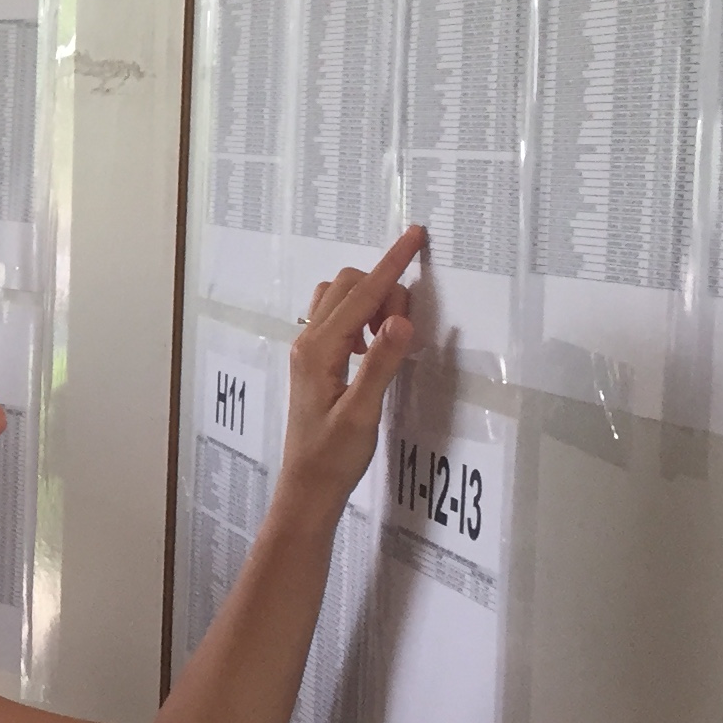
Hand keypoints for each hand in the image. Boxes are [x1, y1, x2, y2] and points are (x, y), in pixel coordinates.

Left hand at [279, 226, 423, 508]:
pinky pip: (338, 318)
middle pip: (349, 286)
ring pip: (341, 299)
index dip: (392, 264)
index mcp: (319, 349)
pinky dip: (362, 319)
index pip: (362, 293)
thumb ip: (382, 363)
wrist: (308, 486)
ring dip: (371, 304)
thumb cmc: (333, 457)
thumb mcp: (363, 413)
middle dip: (384, 291)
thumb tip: (400, 319)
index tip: (414, 236)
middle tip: (406, 330)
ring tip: (390, 340)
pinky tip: (374, 350)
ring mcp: (309, 350)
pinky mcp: (315, 361)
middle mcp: (309, 342)